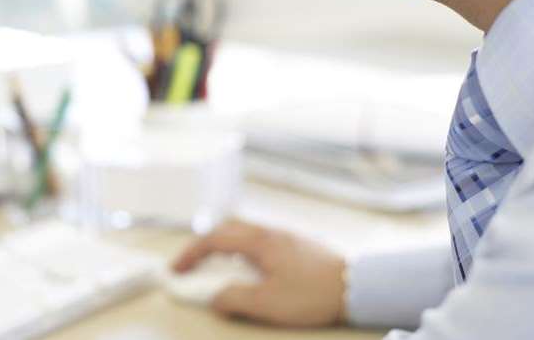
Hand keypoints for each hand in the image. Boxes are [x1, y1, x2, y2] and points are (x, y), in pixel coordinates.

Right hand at [172, 219, 346, 326]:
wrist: (357, 287)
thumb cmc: (313, 295)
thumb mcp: (267, 305)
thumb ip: (234, 299)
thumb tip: (214, 298)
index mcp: (258, 242)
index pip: (213, 240)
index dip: (190, 254)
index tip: (177, 270)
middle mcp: (268, 232)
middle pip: (225, 228)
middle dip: (203, 246)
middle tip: (192, 266)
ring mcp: (283, 236)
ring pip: (243, 232)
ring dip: (223, 246)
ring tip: (217, 267)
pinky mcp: (296, 244)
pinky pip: (258, 239)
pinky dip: (241, 249)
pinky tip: (249, 268)